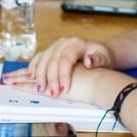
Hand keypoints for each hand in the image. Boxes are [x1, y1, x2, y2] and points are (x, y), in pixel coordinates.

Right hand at [1, 37, 116, 96]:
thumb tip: (89, 61)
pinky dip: (33, 67)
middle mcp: (64, 42)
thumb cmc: (102, 56)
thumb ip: (98, 60)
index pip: (67, 59)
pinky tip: (31, 77)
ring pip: (43, 59)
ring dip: (40, 75)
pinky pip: (38, 58)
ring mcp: (55, 46)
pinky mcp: (50, 50)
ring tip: (41, 89)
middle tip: (53, 93)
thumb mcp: (105, 58)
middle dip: (51, 78)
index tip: (64, 89)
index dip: (64, 74)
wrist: (97, 51)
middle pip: (53, 60)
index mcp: (76, 43)